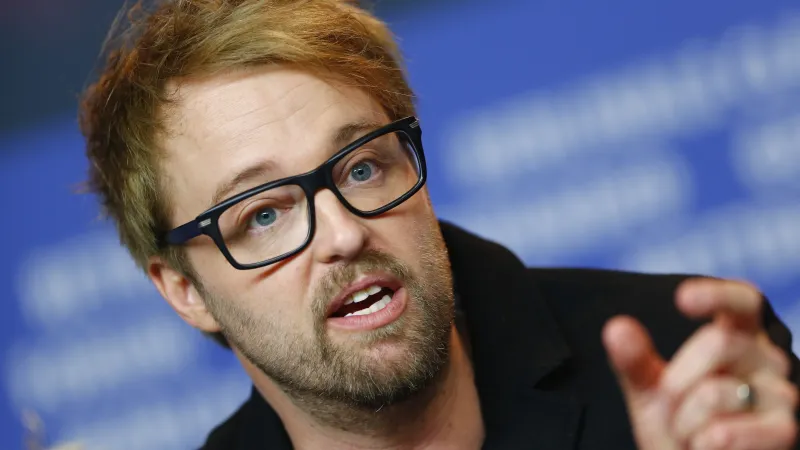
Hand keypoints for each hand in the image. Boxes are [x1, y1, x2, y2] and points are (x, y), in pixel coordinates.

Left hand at [602, 278, 797, 448]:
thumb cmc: (679, 426)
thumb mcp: (649, 391)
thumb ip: (634, 360)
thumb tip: (616, 328)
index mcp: (738, 337)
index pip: (743, 302)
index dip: (719, 295)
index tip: (683, 298)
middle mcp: (767, 359)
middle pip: (717, 342)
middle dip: (676, 380)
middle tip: (672, 408)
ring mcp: (781, 394)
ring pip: (715, 392)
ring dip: (685, 422)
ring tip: (694, 434)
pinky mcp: (784, 430)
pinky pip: (724, 432)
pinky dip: (702, 445)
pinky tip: (708, 449)